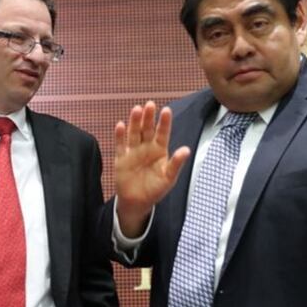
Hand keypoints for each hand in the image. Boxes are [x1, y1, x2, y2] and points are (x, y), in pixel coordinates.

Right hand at [114, 101, 190, 236]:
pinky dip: (119, 136)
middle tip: (150, 104)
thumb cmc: (156, 189)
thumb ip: (176, 163)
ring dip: (134, 121)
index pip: (162, 133)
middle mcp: (146, 147)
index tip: (166, 110)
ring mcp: (133, 151)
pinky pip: (120, 145)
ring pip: (134, 133)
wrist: (138, 202)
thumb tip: (186, 150)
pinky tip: (120, 125)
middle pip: (147, 129)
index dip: (164, 122)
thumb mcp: (169, 177)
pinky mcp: (121, 158)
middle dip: (148, 117)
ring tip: (137, 109)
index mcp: (159, 150)